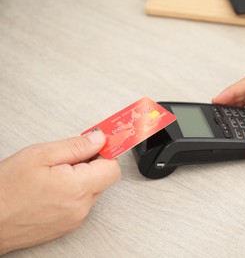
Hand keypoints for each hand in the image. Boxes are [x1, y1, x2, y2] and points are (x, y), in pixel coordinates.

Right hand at [0, 130, 120, 253]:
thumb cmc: (6, 190)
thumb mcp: (40, 155)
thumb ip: (76, 146)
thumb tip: (99, 139)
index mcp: (78, 188)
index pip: (112, 168)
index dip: (106, 153)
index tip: (100, 144)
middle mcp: (81, 207)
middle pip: (103, 179)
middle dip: (92, 164)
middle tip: (69, 157)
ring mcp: (75, 219)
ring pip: (92, 191)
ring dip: (82, 179)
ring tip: (55, 174)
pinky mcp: (68, 226)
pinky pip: (81, 203)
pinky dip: (73, 192)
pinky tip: (52, 188)